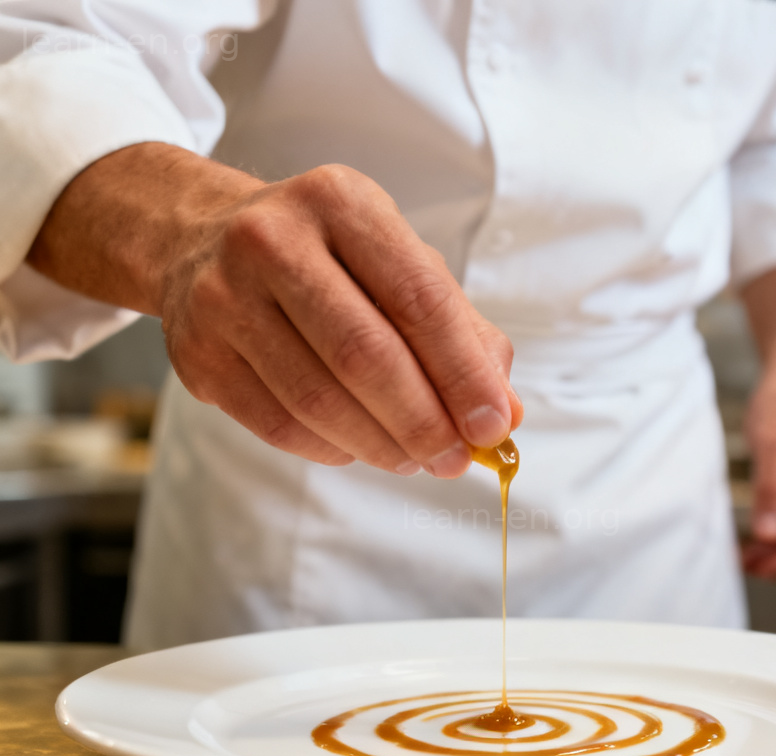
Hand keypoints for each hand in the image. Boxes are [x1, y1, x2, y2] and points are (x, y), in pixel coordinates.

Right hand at [29, 144, 522, 474]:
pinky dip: (333, 449)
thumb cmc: (326, 260)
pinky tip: (361, 446)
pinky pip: (280, 426)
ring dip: (381, 445)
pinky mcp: (198, 356)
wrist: (200, 242)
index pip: (418, 298)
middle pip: (364, 355)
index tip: (493, 426)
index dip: (462, 372)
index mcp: (341, 202)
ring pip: (318, 400)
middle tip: (455, 459)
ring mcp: (223, 298)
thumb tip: (505, 415)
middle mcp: (272, 240)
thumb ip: (462, 334)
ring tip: (415, 460)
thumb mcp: (398, 264)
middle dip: (423, 421)